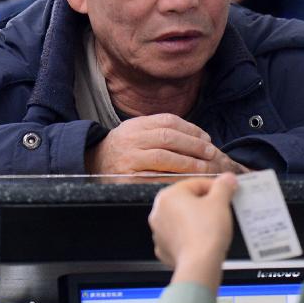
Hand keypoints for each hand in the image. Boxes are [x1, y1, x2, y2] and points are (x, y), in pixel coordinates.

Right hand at [85, 113, 246, 174]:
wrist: (92, 164)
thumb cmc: (121, 148)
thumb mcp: (135, 131)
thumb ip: (158, 130)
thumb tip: (195, 138)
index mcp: (136, 125)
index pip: (168, 122)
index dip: (191, 129)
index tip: (206, 138)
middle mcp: (132, 139)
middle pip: (169, 138)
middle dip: (194, 145)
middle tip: (210, 153)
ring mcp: (129, 159)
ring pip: (164, 157)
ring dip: (187, 162)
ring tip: (203, 167)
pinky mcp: (128, 178)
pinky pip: (155, 178)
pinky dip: (173, 179)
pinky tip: (186, 181)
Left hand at [148, 173, 237, 290]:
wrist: (199, 266)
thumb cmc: (207, 231)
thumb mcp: (220, 202)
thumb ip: (223, 186)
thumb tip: (227, 178)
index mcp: (169, 195)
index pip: (196, 184)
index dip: (215, 188)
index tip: (227, 194)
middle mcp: (158, 212)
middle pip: (187, 202)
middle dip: (205, 205)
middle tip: (221, 211)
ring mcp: (158, 232)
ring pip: (182, 220)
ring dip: (196, 221)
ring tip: (213, 228)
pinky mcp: (163, 249)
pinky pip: (179, 238)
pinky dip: (190, 238)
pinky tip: (202, 242)